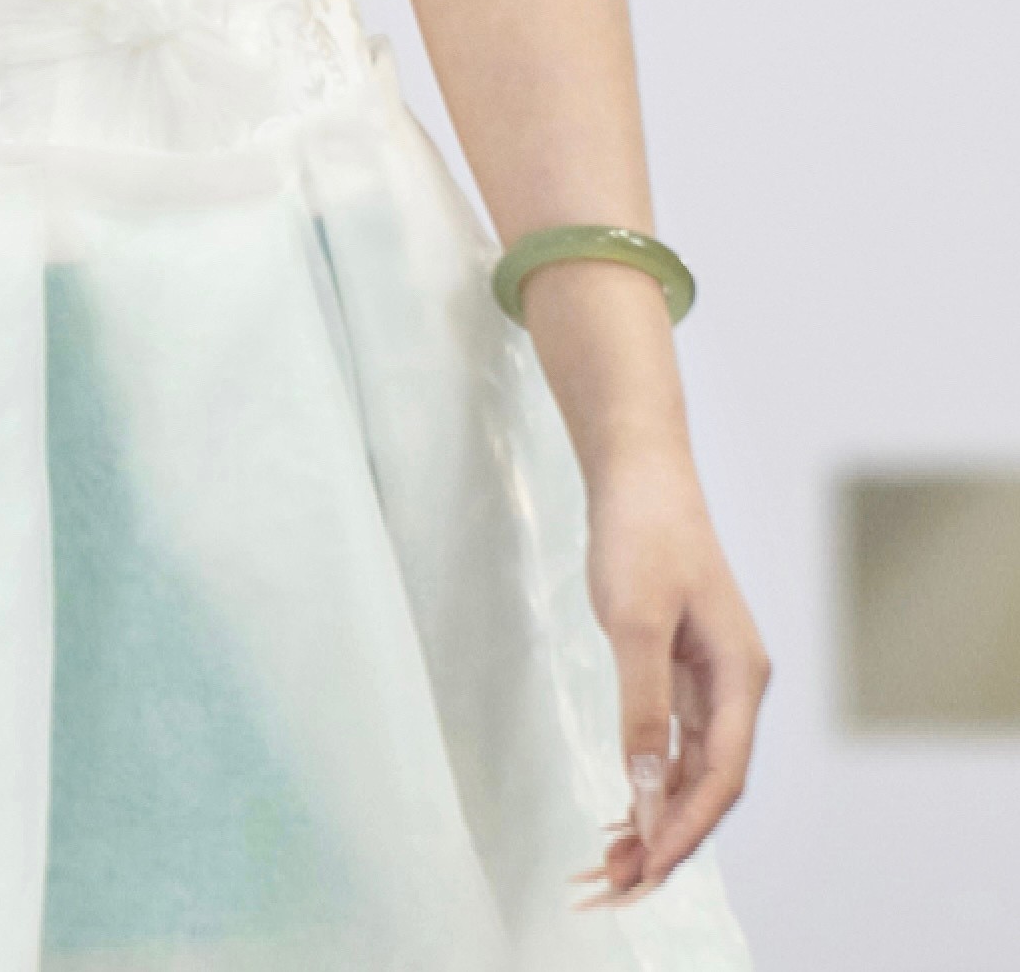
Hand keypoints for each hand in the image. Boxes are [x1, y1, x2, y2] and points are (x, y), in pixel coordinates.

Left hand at [574, 442, 769, 907]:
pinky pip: (675, 744)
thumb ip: (644, 707)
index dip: (686, 829)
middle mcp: (736, 684)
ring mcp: (711, 678)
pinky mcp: (683, 668)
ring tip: (611, 863)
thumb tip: (649, 789)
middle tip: (617, 883)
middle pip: (711, 784)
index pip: (722, 776)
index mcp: (742, 675)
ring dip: (658, 818)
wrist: (638, 469)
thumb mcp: (636, 620)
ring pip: (691, 769)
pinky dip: (651, 781)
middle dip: (670, 839)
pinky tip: (625, 812)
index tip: (646, 870)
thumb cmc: (643, 532)